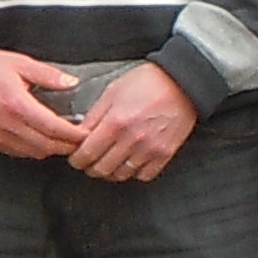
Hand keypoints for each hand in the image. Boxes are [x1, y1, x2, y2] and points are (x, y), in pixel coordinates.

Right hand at [0, 42, 86, 161]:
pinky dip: (34, 149)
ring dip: (51, 149)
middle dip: (67, 146)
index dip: (75, 134)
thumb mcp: (20, 63)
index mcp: (17, 104)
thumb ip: (48, 75)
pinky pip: (19, 152)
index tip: (87, 133)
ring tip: (63, 140)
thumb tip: (72, 83)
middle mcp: (7, 124)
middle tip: (81, 140)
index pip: (54, 129)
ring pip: (34, 153)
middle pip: (47, 146)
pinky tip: (40, 139)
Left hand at [64, 62, 197, 183]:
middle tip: (88, 161)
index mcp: (116, 122)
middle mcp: (132, 139)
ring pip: (121, 175)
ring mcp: (150, 149)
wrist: (182, 83)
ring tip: (107, 162)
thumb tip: (79, 134)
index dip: (77, 159)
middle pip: (102, 169)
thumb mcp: (112, 92)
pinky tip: (129, 162)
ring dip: (110, 172)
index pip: (88, 153)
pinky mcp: (165, 154)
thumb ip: (94, 115)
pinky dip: (133, 173)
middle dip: (90, 167)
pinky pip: (144, 175)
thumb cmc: (146, 82)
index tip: (75, 158)